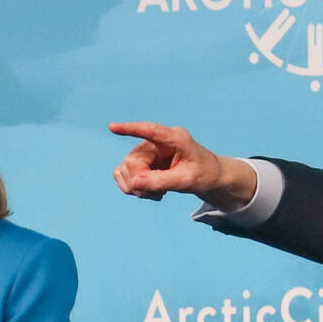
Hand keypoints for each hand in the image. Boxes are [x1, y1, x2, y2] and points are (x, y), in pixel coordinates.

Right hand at [108, 122, 256, 208]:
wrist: (210, 177)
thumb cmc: (204, 174)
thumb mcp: (187, 181)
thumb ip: (162, 181)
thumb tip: (134, 184)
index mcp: (175, 138)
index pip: (149, 130)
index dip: (130, 129)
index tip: (112, 127)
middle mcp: (157, 142)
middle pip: (133, 161)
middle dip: (141, 182)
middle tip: (158, 194)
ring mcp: (148, 152)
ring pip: (126, 170)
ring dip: (137, 187)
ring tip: (157, 193)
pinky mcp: (143, 162)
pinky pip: (125, 175)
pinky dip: (135, 188)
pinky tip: (151, 191)